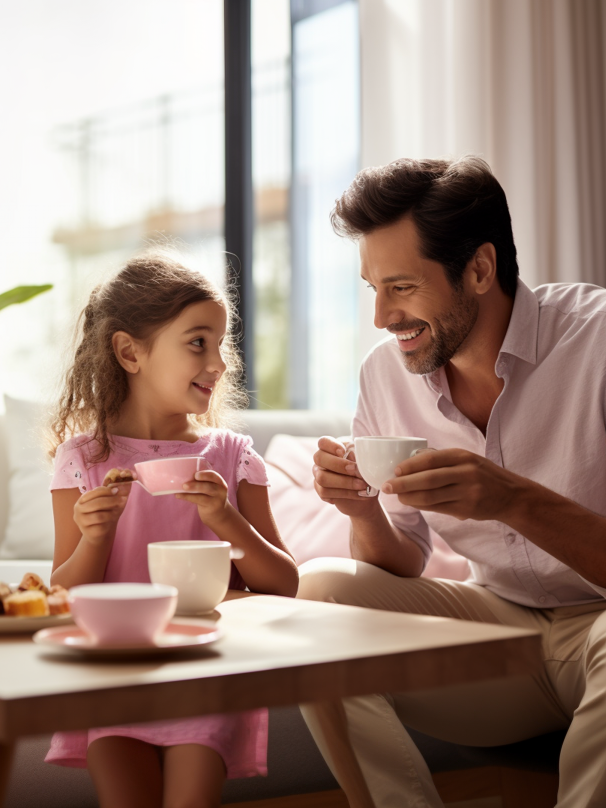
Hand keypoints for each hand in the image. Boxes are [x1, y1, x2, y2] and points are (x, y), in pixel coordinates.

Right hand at [74, 482, 131, 543]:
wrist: (100, 532)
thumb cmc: (105, 513)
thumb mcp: (110, 501)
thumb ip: (116, 492)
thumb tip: (127, 482)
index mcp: (82, 499)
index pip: (94, 492)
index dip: (106, 491)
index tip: (117, 490)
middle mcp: (78, 509)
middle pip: (97, 503)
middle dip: (112, 501)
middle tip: (123, 500)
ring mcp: (81, 521)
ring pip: (99, 516)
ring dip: (111, 513)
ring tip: (117, 513)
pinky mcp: (87, 532)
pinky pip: (101, 526)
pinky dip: (109, 523)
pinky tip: (111, 522)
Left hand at [175, 470, 230, 526]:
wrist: (218, 513)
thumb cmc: (210, 495)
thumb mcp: (211, 486)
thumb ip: (202, 481)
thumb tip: (182, 474)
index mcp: (220, 482)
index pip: (213, 476)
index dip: (205, 475)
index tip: (195, 474)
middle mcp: (220, 490)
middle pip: (208, 487)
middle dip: (196, 485)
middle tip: (185, 485)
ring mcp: (216, 500)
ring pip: (202, 496)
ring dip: (190, 493)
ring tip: (180, 491)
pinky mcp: (211, 508)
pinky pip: (198, 501)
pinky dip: (187, 497)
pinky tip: (178, 495)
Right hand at [313, 436, 380, 517]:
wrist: (365, 489)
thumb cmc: (363, 469)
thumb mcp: (364, 459)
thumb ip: (358, 456)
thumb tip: (353, 457)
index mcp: (330, 448)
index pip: (323, 442)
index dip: (331, 446)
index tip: (344, 452)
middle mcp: (321, 460)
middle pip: (319, 458)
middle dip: (339, 465)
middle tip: (357, 471)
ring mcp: (319, 475)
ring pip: (322, 478)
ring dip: (345, 482)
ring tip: (363, 486)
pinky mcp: (321, 491)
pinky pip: (326, 493)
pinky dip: (345, 494)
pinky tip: (359, 494)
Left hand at [383, 448, 519, 521]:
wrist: (511, 495)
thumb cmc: (482, 474)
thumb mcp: (467, 460)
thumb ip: (443, 460)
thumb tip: (411, 460)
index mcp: (463, 457)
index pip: (431, 459)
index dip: (410, 466)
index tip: (394, 470)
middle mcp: (466, 473)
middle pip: (428, 479)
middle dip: (404, 484)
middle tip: (387, 486)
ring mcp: (468, 492)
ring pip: (431, 496)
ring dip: (410, 498)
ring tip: (398, 497)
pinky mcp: (467, 509)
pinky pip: (439, 508)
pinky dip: (423, 506)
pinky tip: (413, 503)